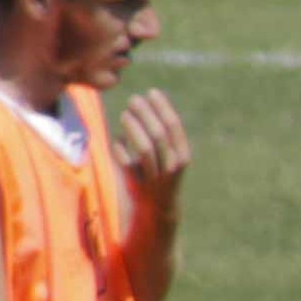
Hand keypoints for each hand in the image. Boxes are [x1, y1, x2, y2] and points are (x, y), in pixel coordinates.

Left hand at [112, 88, 189, 211]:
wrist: (158, 209)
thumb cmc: (161, 174)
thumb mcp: (169, 155)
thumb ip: (162, 133)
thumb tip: (149, 102)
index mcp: (183, 156)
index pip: (174, 127)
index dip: (162, 107)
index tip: (151, 92)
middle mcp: (172, 166)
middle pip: (158, 135)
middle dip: (146, 114)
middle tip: (134, 99)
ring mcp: (155, 177)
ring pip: (145, 149)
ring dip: (133, 129)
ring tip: (124, 114)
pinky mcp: (139, 186)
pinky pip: (128, 164)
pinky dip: (121, 150)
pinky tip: (117, 140)